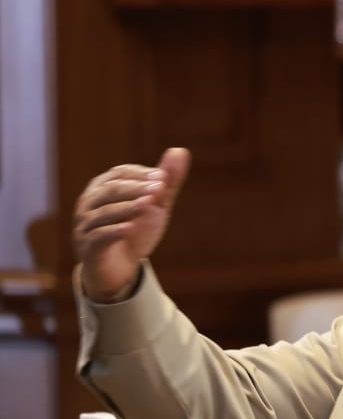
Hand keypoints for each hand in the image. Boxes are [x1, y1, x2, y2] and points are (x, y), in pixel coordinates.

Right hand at [74, 147, 189, 302]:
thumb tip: (180, 150)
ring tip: (148, 204)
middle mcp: (89, 204)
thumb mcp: (155, 206)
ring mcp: (85, 225)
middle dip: (135, 188)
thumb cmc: (136, 230)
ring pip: (103, 213)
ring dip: (127, 207)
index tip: (163, 177)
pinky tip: (129, 228)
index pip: (118, 174)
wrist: (120, 268)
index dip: (140, 174)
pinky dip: (113, 231)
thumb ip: (167, 182)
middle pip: (110, 191)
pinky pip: (98, 237)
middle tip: (160, 188)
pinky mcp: (88, 248)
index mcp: (102, 188)